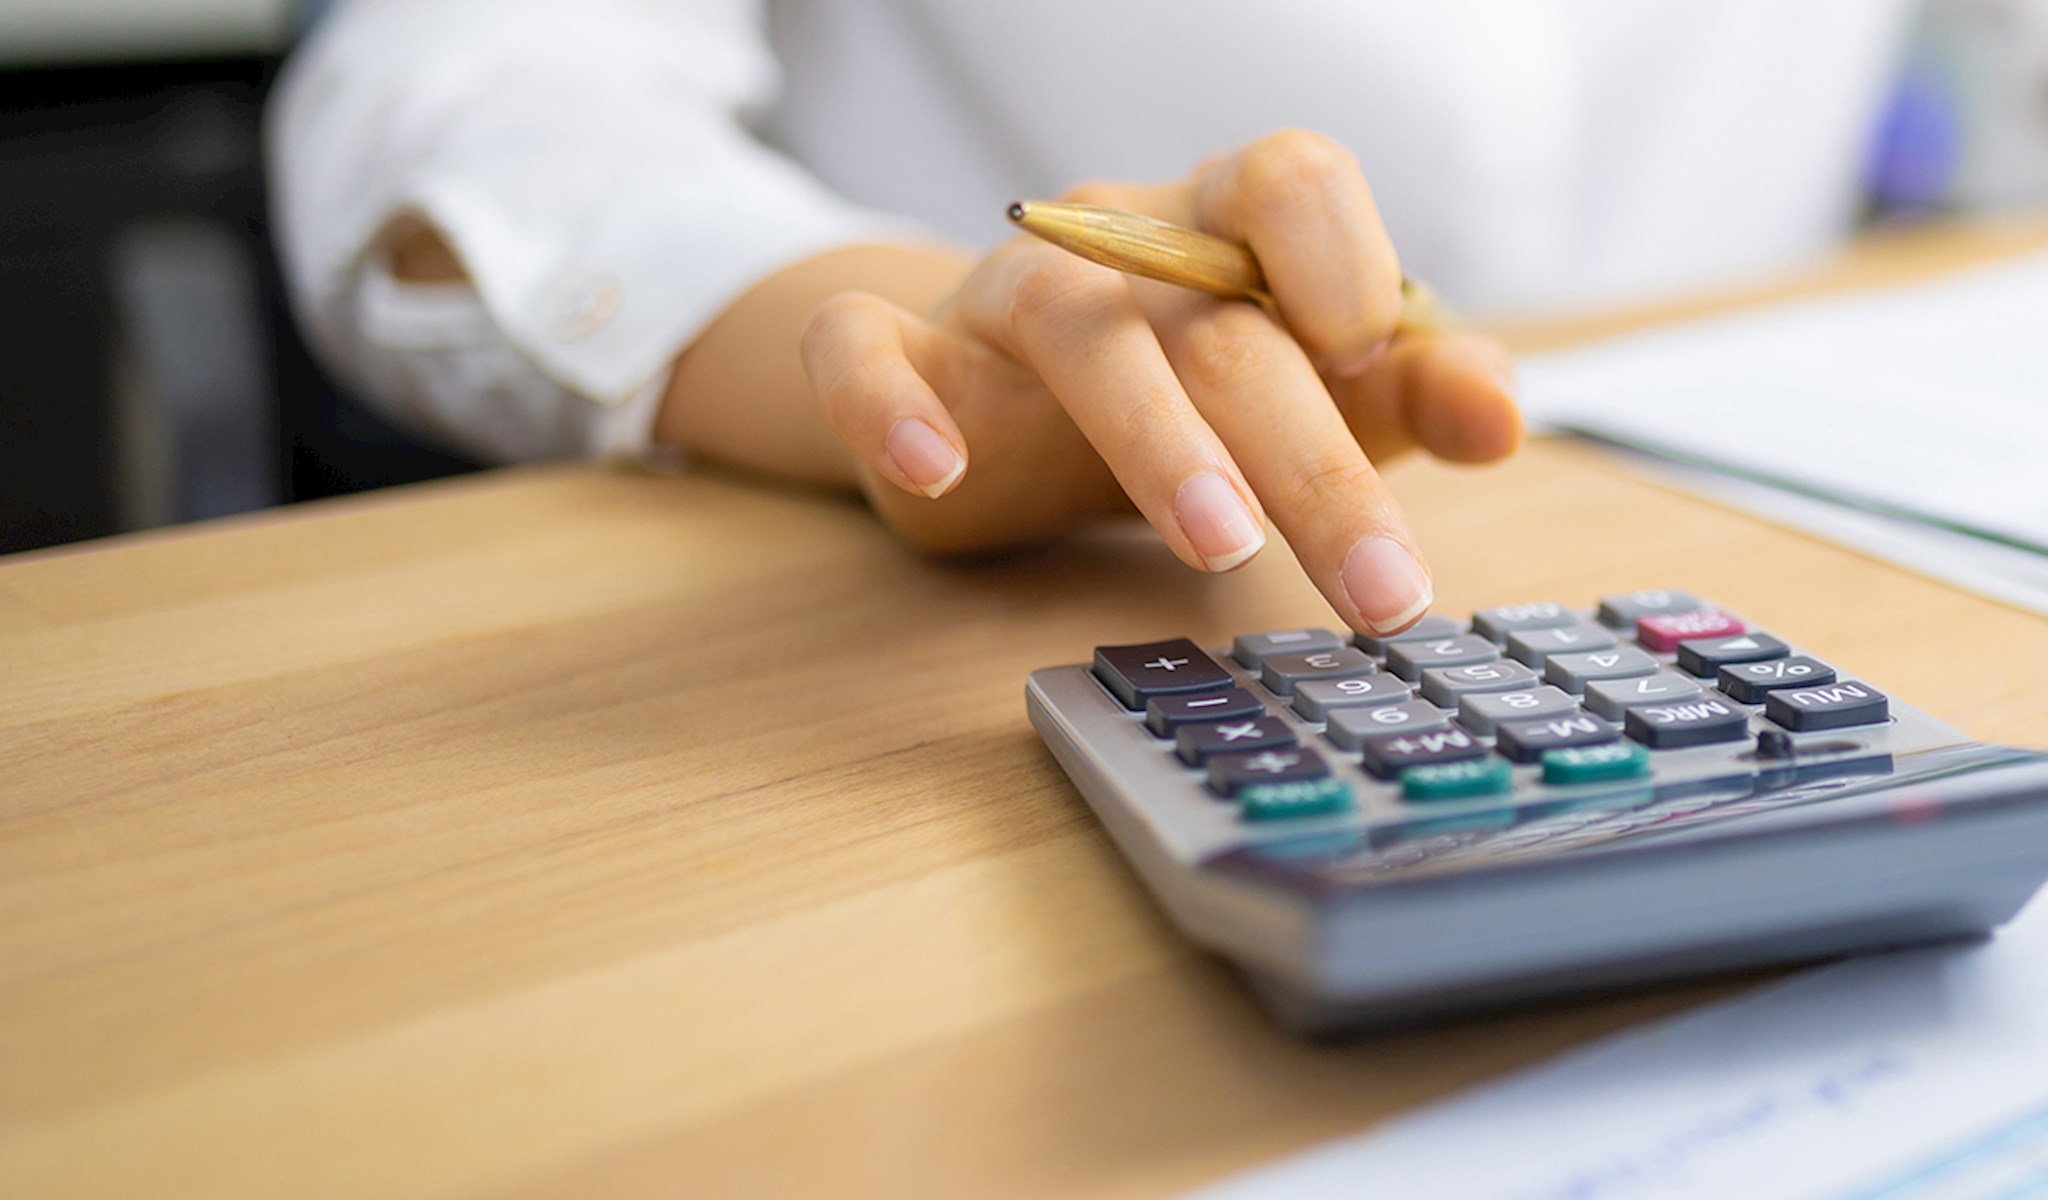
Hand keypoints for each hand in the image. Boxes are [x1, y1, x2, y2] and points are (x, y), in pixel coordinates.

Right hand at [798, 130, 1519, 635]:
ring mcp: (1003, 294)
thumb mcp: (1309, 393)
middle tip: (1374, 583)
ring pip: (1076, 333)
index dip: (1342, 255)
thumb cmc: (1181, 391)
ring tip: (1220, 544)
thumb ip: (1407, 392)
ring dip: (1155, 438)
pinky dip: (890, 404)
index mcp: (1225, 224)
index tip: (1370, 358)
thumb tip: (1499, 413)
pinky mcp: (903, 357)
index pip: (1290, 179)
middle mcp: (1117, 240)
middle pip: (1216, 320)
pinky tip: (934, 471)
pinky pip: (864, 352)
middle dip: (1307, 455)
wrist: (997, 405)